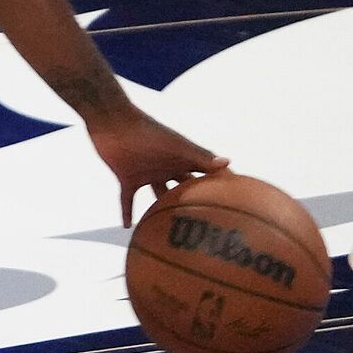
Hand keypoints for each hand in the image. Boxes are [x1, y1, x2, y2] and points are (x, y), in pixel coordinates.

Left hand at [92, 111, 228, 224]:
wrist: (113, 122)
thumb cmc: (147, 131)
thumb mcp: (175, 146)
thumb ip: (199, 156)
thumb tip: (229, 162)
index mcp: (182, 159)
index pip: (206, 173)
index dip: (220, 184)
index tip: (239, 200)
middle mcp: (167, 168)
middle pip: (184, 188)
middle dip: (195, 201)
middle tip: (207, 223)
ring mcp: (147, 173)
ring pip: (158, 196)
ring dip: (163, 209)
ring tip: (173, 231)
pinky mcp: (127, 178)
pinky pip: (127, 199)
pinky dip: (126, 212)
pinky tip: (127, 228)